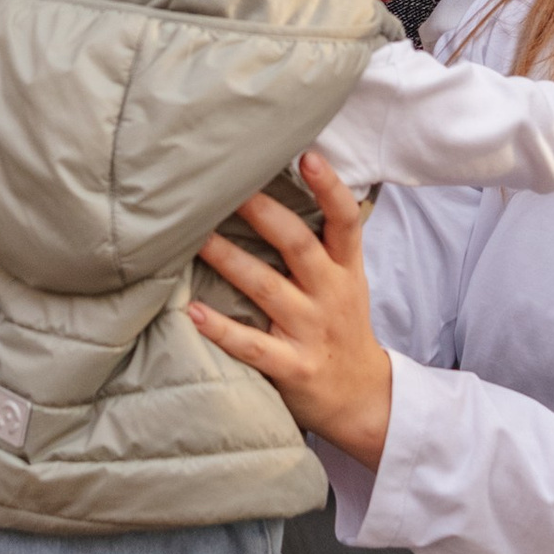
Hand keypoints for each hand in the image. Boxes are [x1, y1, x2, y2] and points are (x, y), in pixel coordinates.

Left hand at [188, 158, 392, 465]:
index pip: (345, 221)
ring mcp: (311, 331)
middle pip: (298, 246)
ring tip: (196, 237)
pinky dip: (221, 328)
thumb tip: (281, 182)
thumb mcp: (347, 281)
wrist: (361, 397)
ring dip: (230, 260)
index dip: (330, 188)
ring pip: (267, 289)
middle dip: (264, 216)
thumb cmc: (341, 326)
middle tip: (229, 187)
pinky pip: (253, 346)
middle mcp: (330, 295)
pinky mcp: (293, 366)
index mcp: (345, 269)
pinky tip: (192, 311)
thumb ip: (322, 241)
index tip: (308, 156)